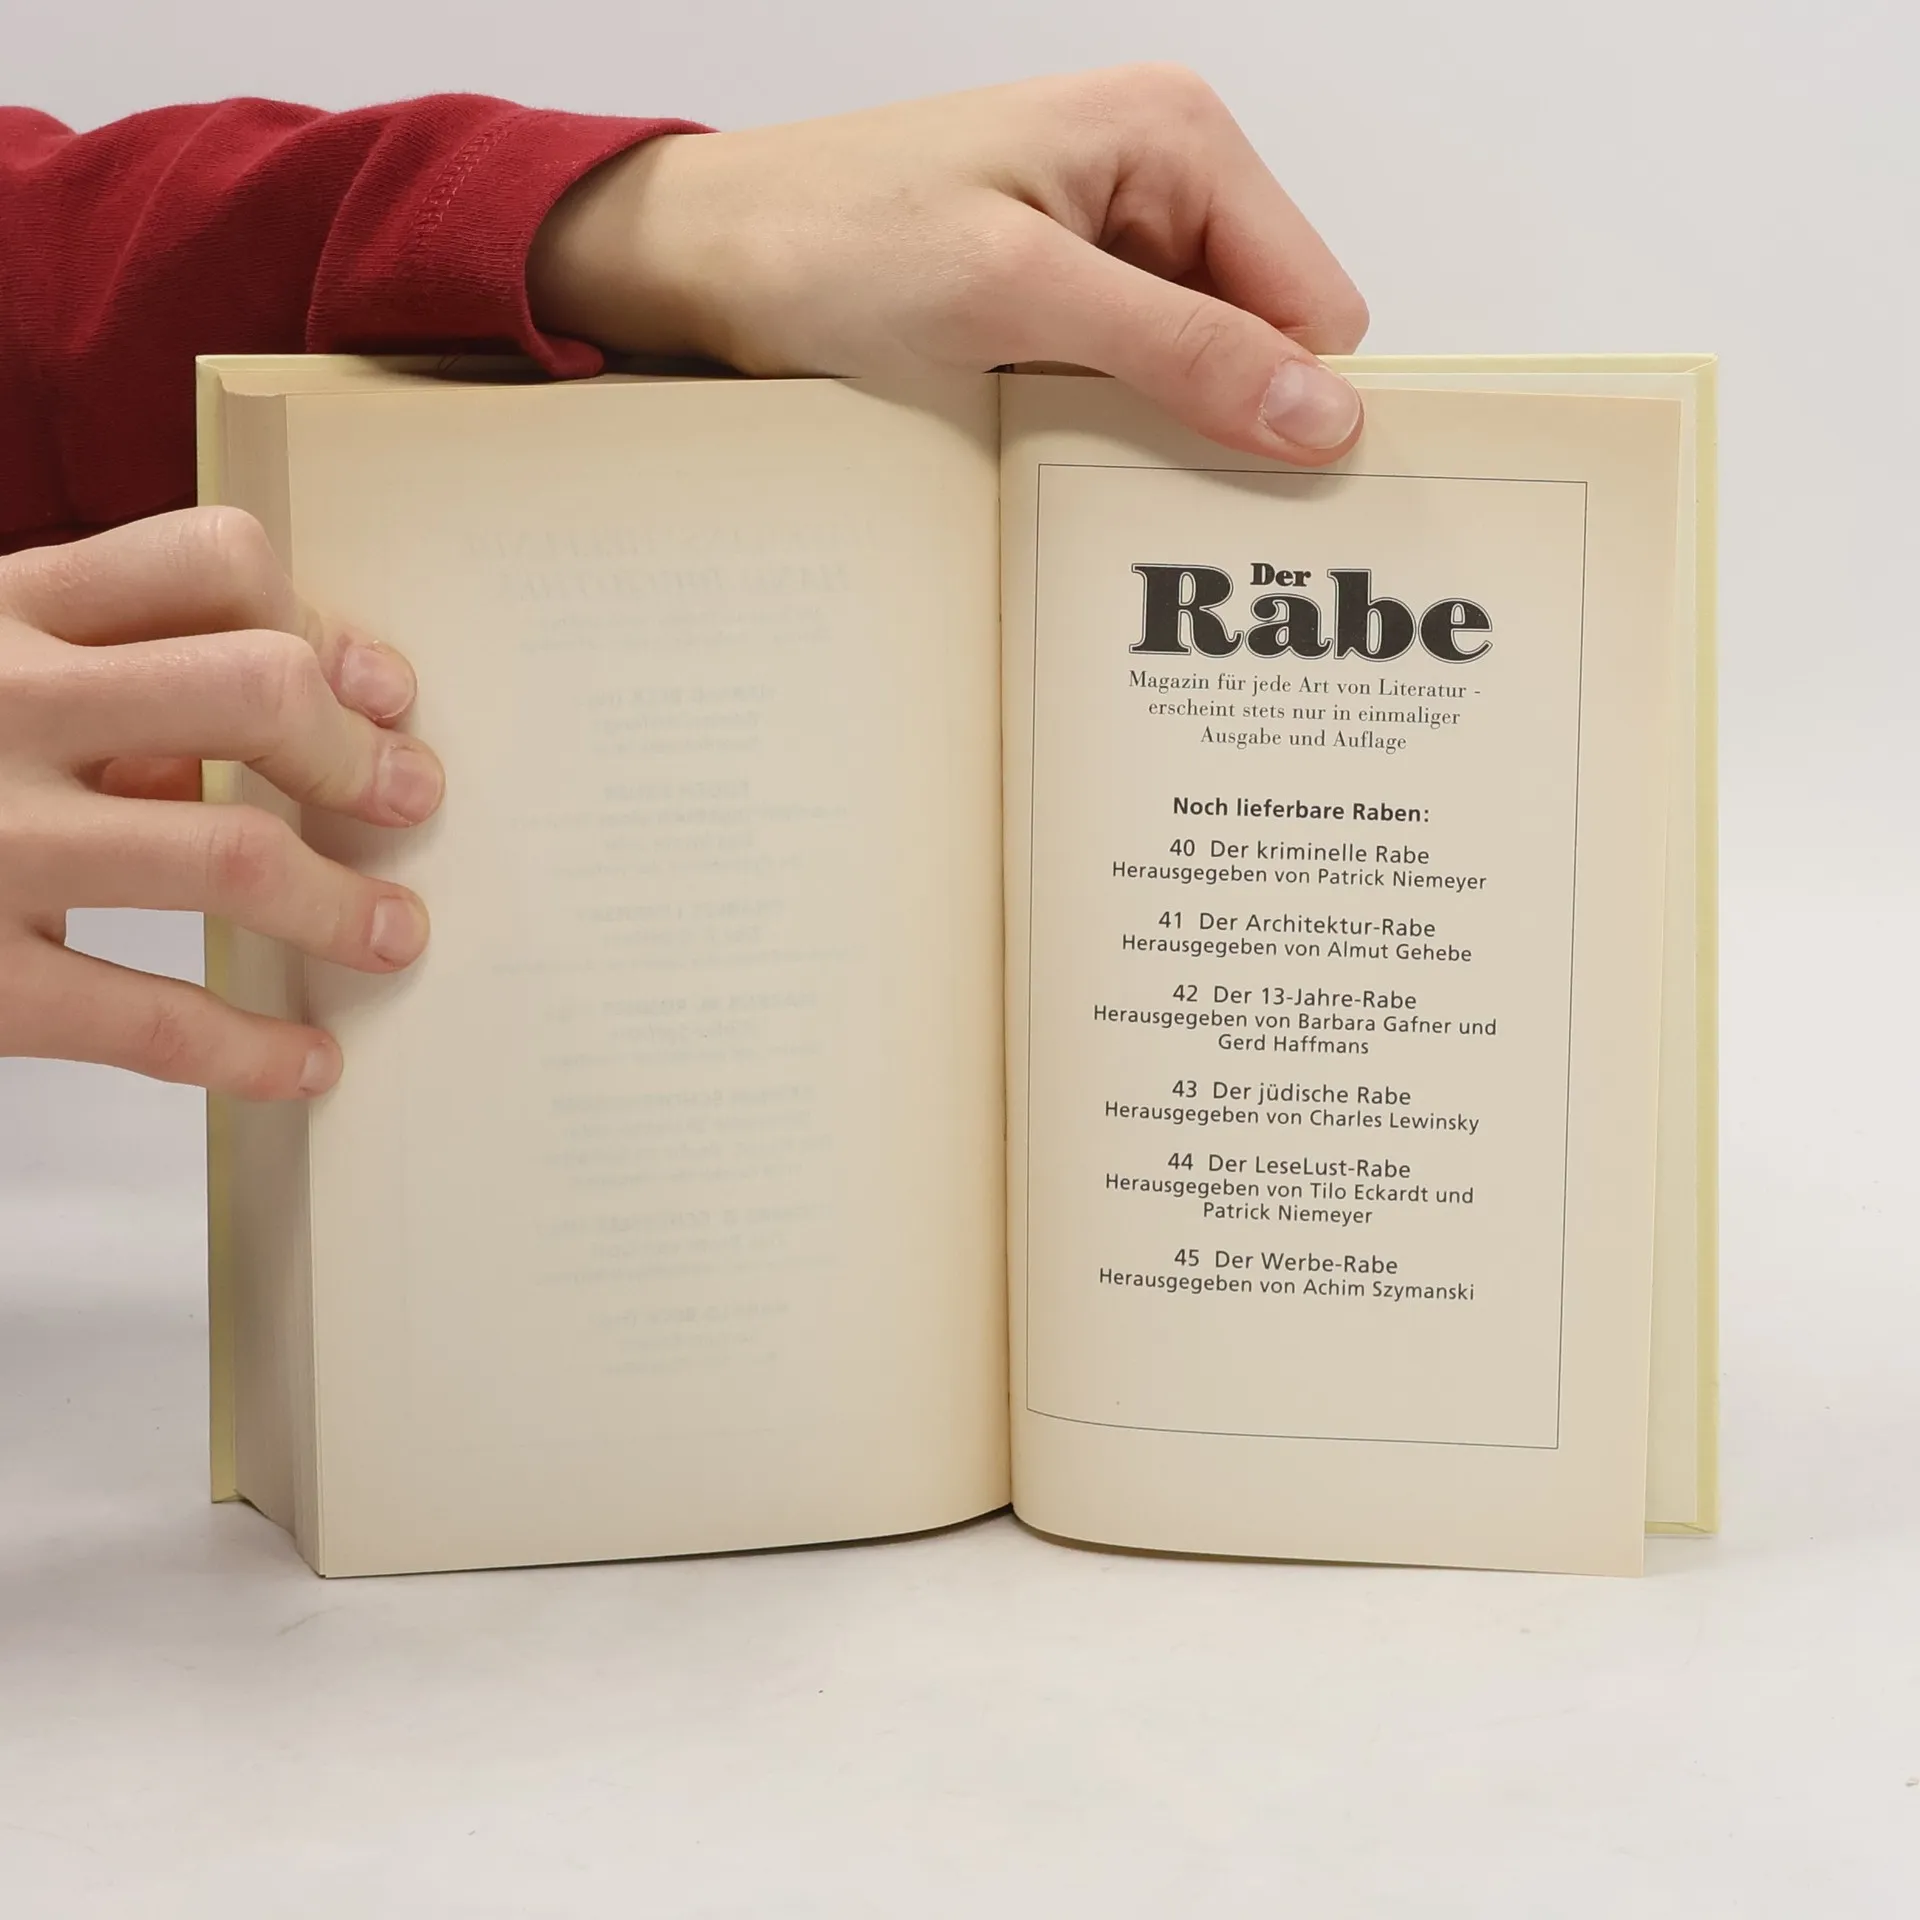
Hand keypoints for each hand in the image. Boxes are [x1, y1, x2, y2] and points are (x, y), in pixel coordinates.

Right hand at [0, 508, 442, 1098]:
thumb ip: (111, 677)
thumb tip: (312, 706)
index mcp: (0, 613)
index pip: (212, 560)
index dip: (325, 624)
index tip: (379, 692)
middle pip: (251, 686)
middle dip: (354, 751)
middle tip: (409, 799)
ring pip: (228, 854)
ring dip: (342, 902)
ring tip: (395, 933)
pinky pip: (151, 1021)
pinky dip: (252, 1050)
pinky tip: (305, 1065)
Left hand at [529, 65, 1368, 462]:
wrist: (704, 255)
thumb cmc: (830, 242)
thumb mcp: (1015, 295)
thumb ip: (1178, 350)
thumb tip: (1325, 417)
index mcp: (1177, 137)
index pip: (1314, 306)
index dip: (1291, 407)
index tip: (1247, 502)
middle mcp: (1159, 178)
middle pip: (1262, 342)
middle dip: (1221, 424)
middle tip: (1138, 495)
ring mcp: (1108, 239)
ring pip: (1197, 374)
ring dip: (1153, 436)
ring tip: (1077, 474)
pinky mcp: (1059, 294)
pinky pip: (1129, 381)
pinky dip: (1102, 429)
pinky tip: (1048, 456)